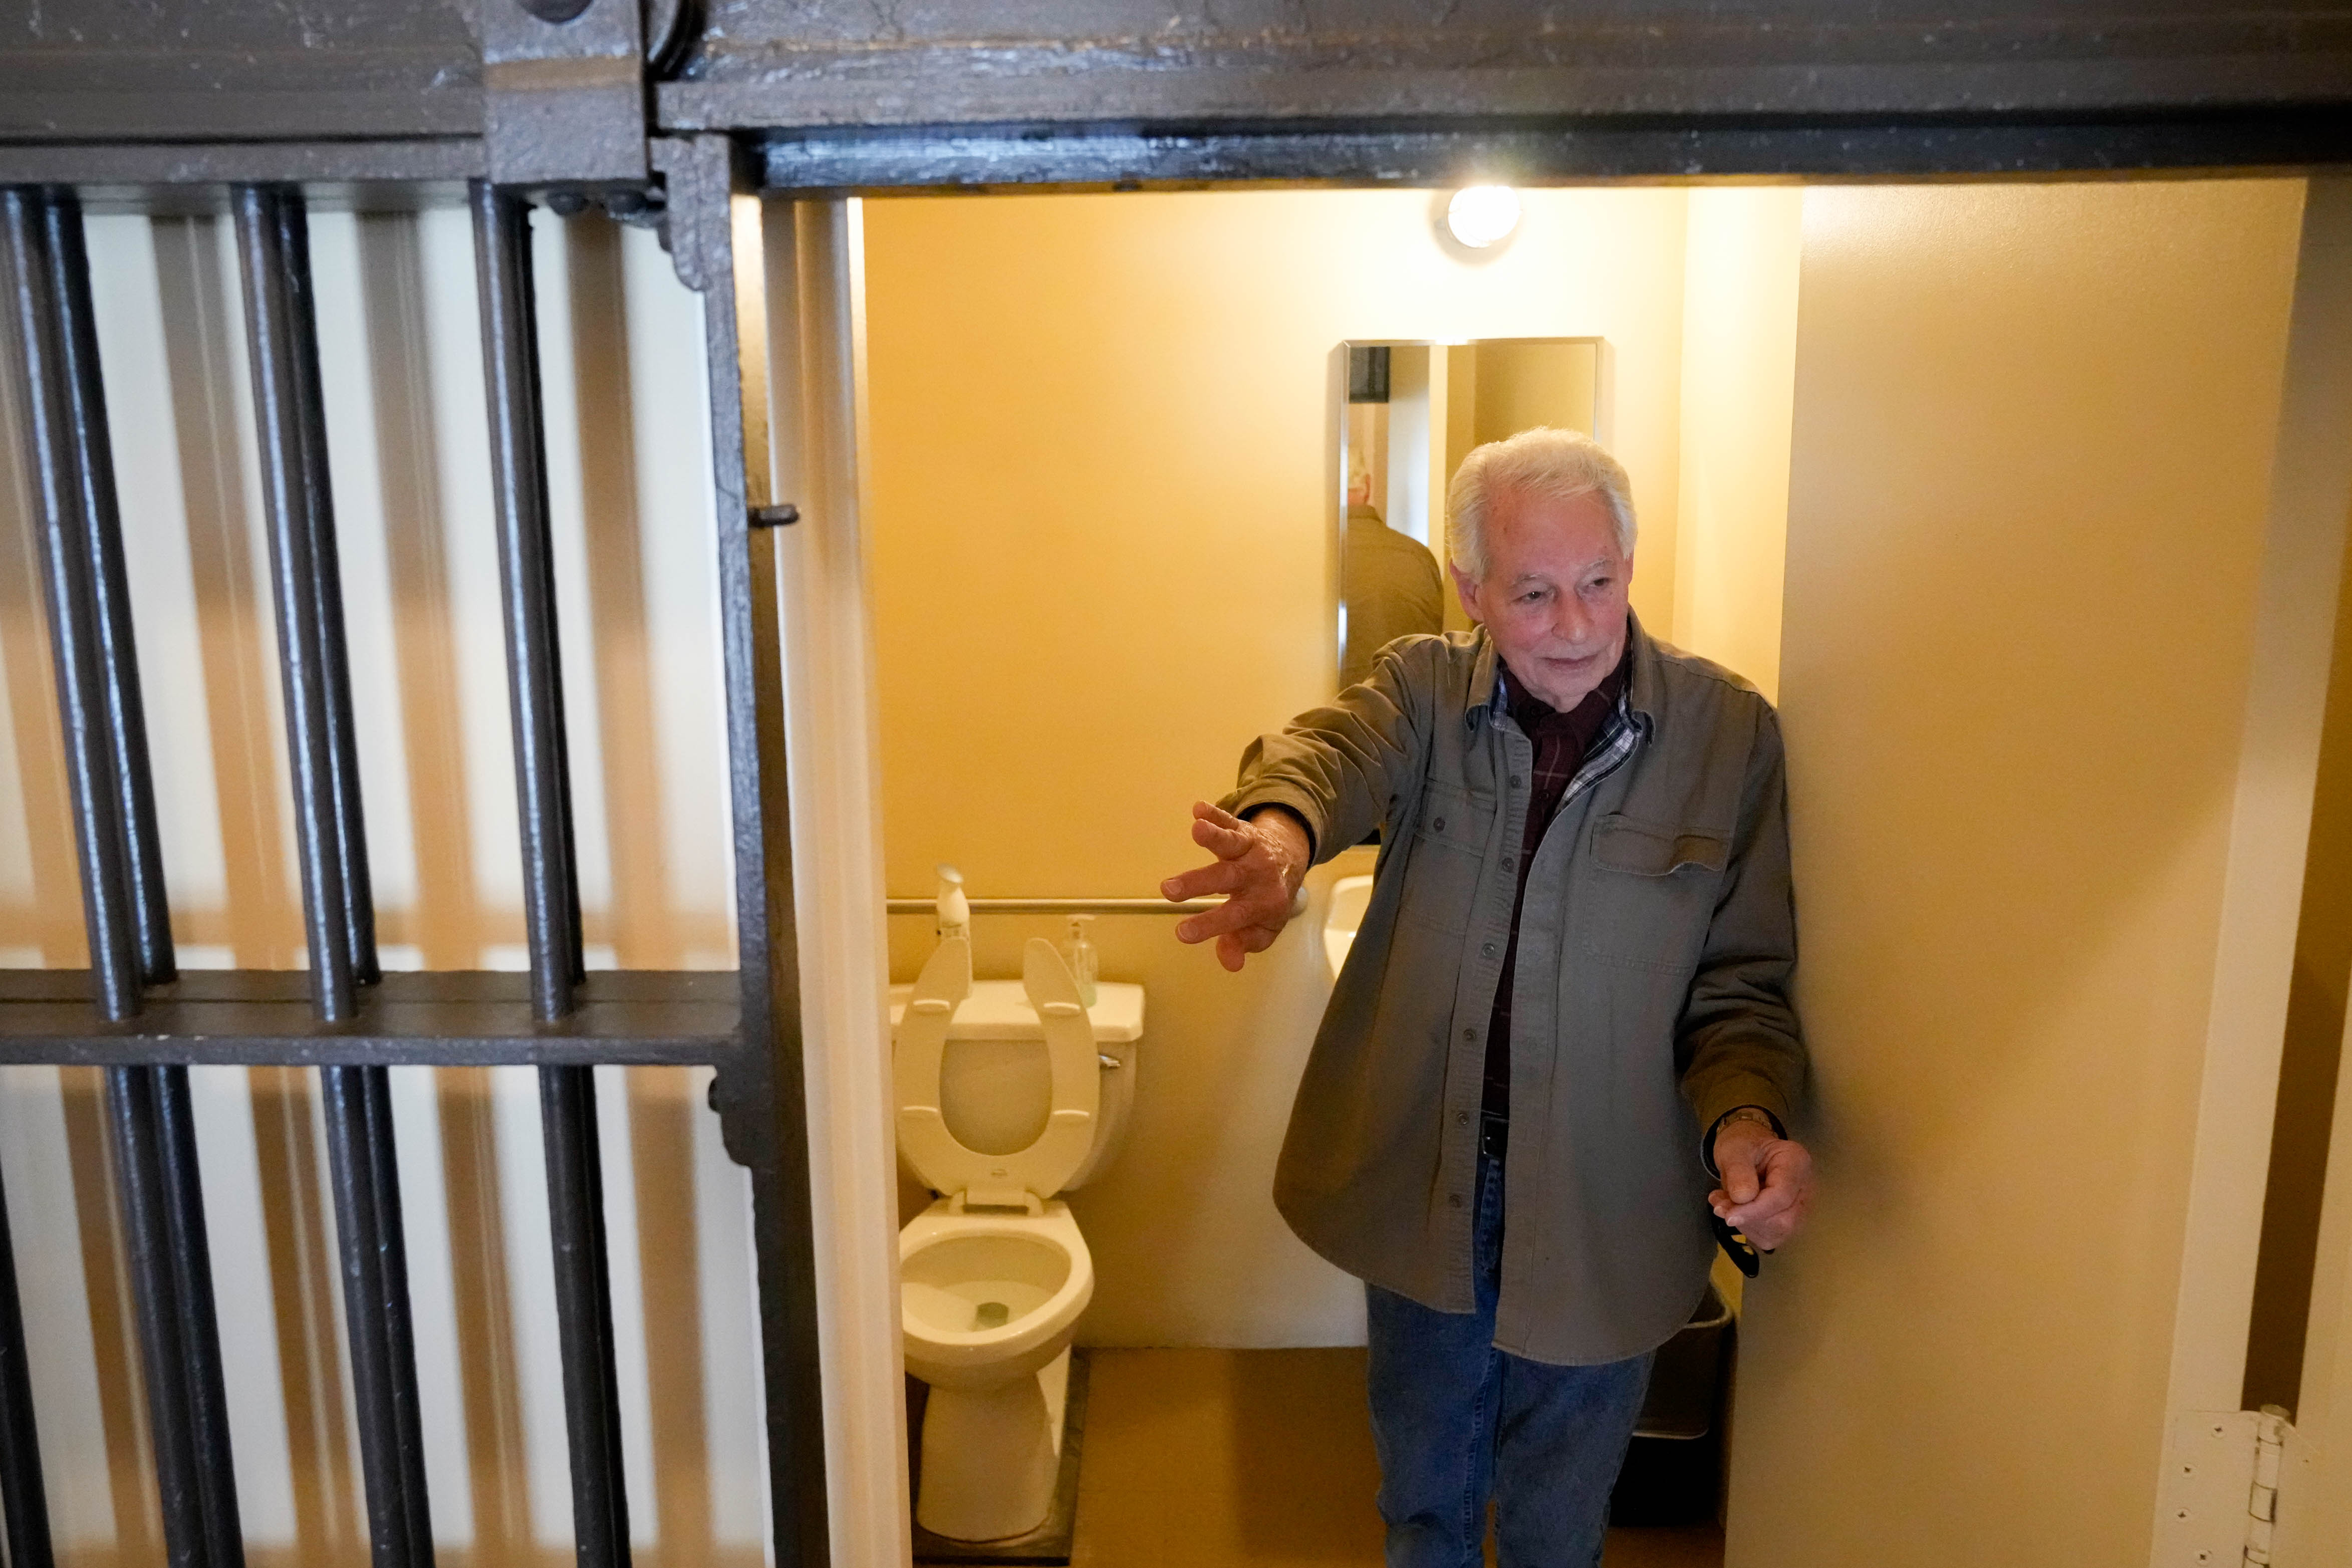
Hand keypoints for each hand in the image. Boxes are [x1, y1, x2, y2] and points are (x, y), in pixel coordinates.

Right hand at [1161, 801, 1308, 971]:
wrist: (1290, 860)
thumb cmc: (1269, 899)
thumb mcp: (1263, 929)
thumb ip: (1244, 944)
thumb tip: (1230, 963)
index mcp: (1263, 902)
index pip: (1234, 916)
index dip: (1209, 925)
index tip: (1182, 933)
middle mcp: (1256, 874)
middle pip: (1226, 878)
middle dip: (1198, 882)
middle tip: (1169, 890)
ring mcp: (1249, 849)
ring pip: (1231, 843)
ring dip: (1215, 836)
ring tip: (1197, 830)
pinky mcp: (1241, 829)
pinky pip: (1228, 820)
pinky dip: (1215, 813)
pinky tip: (1199, 809)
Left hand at [1709, 1120, 1813, 1251]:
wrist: (1748, 1151)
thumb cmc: (1743, 1147)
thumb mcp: (1734, 1150)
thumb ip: (1738, 1171)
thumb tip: (1742, 1198)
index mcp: (1797, 1162)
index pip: (1782, 1196)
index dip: (1754, 1209)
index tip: (1727, 1215)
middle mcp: (1805, 1188)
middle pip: (1783, 1220)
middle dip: (1748, 1219)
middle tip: (1720, 1206)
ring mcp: (1800, 1208)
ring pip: (1777, 1233)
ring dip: (1744, 1224)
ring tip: (1723, 1203)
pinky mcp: (1790, 1222)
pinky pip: (1770, 1237)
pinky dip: (1747, 1228)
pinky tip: (1735, 1211)